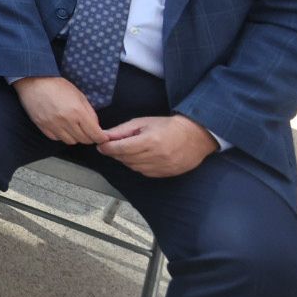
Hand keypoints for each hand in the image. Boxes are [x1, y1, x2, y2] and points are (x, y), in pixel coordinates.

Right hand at [13, 76, 108, 144]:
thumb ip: (89, 112)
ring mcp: (53, 125)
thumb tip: (96, 126)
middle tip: (88, 131)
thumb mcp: (79, 95)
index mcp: (77, 111)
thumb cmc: (57, 85)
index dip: (101, 137)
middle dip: (89, 137)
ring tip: (73, 128)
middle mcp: (66, 121)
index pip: (95, 134)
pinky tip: (61, 127)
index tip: (101, 137)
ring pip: (70, 141)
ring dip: (75, 137)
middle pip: (84, 140)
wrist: (34, 81)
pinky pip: (56, 138)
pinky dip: (61, 135)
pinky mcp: (43, 126)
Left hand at [98, 115, 217, 177]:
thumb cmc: (167, 126)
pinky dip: (137, 166)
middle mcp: (156, 156)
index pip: (121, 148)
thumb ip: (122, 130)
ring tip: (127, 150)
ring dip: (126, 160)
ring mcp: (162, 167)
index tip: (101, 146)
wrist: (195, 137)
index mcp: (150, 141)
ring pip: (133, 167)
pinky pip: (144, 172)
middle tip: (112, 147)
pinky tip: (139, 157)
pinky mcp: (166, 174)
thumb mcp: (143, 122)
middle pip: (126, 159)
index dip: (108, 148)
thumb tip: (104, 136)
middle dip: (115, 153)